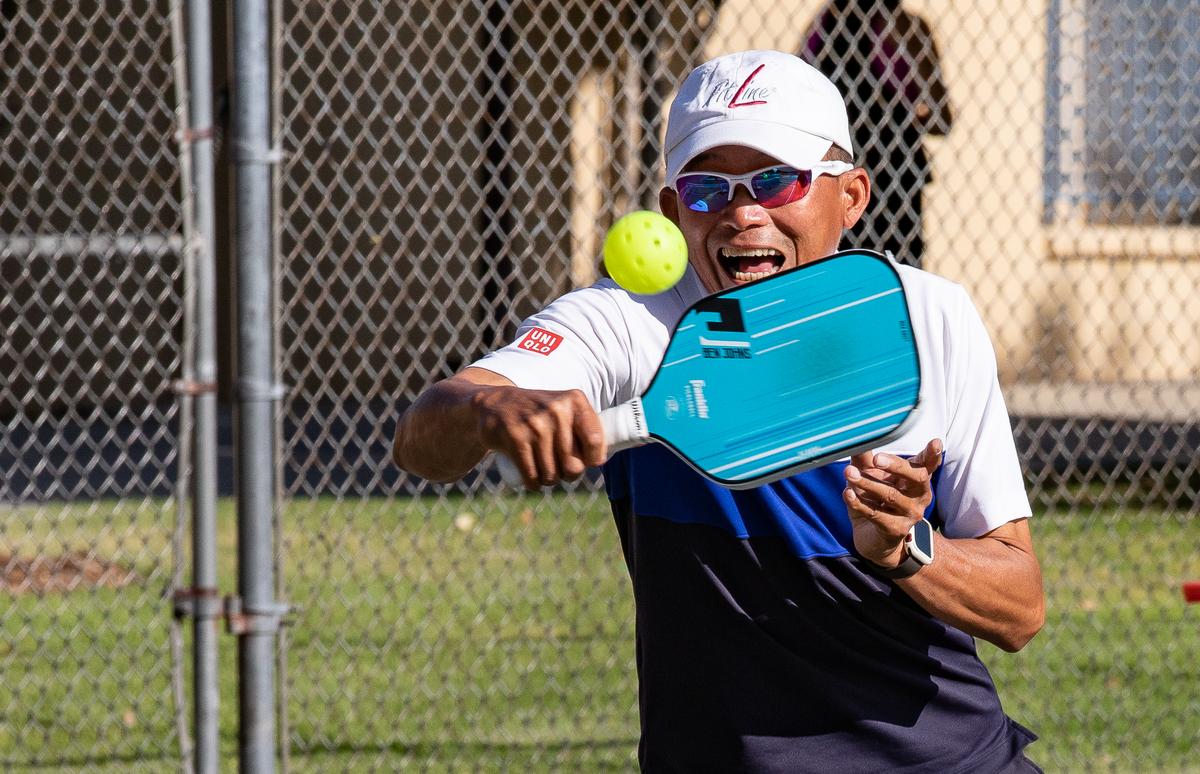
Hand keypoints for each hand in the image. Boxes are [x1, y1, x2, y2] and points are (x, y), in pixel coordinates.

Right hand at [473, 386, 605, 488]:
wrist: (495, 403)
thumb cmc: (539, 413)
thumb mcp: (564, 408)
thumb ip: (586, 427)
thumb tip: (600, 461)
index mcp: (574, 401)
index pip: (595, 441)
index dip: (592, 460)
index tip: (584, 461)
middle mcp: (556, 410)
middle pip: (573, 466)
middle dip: (567, 475)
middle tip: (559, 468)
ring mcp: (535, 424)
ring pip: (551, 475)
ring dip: (548, 480)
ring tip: (543, 470)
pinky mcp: (515, 438)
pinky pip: (532, 476)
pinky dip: (533, 484)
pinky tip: (532, 480)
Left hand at [842, 439, 942, 568]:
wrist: (873, 539)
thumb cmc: (874, 501)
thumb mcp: (869, 477)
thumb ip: (865, 460)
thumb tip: (857, 439)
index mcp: (916, 479)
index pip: (928, 464)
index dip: (932, 454)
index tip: (935, 442)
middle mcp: (919, 495)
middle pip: (917, 477)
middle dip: (897, 466)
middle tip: (877, 458)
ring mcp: (910, 514)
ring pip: (891, 495)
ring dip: (867, 483)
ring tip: (848, 473)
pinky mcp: (896, 529)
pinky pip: (876, 514)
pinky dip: (859, 502)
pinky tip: (847, 493)